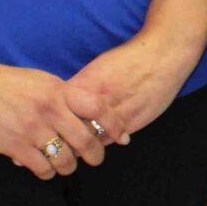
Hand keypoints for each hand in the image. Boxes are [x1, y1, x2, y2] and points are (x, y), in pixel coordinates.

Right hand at [0, 57, 104, 178]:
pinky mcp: (15, 146)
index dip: (114, 124)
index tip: (122, 136)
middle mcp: (50, 110)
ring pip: (66, 160)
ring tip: (66, 165)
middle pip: (86, 140)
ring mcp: (32, 129)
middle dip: (95, 155)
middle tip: (94, 158)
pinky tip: (44, 168)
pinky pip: (42, 169)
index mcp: (58, 90)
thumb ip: (63, 96)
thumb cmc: (4, 82)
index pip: (98, 107)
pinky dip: (47, 172)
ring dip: (69, 166)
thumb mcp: (41, 81)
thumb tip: (86, 112)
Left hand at [62, 31, 200, 147]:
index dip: (49, 121)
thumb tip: (62, 99)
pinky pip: (109, 140)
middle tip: (54, 145)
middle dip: (61, 138)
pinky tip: (97, 145)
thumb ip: (81, 85)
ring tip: (72, 151)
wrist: (163, 55)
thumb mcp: (98, 67)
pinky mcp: (132, 123)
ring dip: (80, 146)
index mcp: (86, 84)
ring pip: (89, 140)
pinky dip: (101, 144)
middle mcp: (98, 101)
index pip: (58, 111)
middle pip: (71, 129)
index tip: (43, 127)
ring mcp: (115, 114)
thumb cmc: (129, 58)